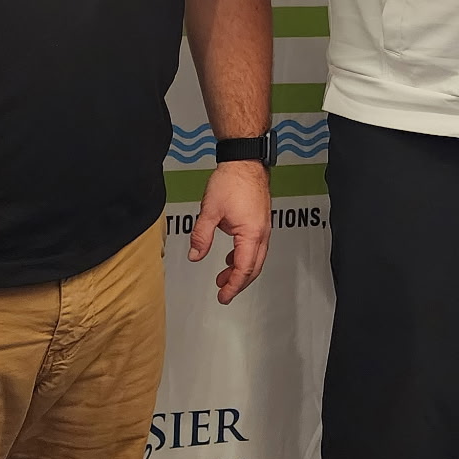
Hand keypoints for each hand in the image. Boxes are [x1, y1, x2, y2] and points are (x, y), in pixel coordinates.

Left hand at [189, 161, 272, 300]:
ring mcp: (263, 227)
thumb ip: (201, 236)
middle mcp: (262, 233)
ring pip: (256, 258)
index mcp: (251, 234)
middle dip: (238, 283)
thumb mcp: (210, 211)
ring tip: (222, 276)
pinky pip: (255, 246)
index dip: (233, 286)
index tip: (223, 296)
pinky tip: (230, 257)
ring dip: (240, 270)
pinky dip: (243, 256)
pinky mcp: (260, 221)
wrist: (244, 161)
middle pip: (254, 268)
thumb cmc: (232, 181)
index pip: (244, 269)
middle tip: (224, 292)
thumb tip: (195, 255)